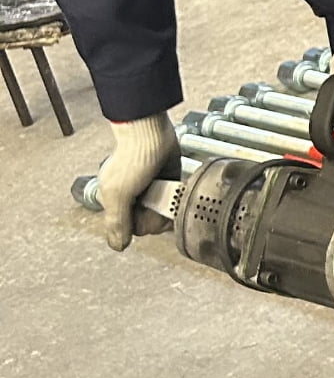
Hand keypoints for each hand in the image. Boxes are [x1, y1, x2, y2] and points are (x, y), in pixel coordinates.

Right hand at [97, 113, 177, 250]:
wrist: (151, 132)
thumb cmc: (133, 157)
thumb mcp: (119, 193)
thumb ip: (117, 221)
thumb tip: (118, 245)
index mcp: (114, 200)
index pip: (129, 229)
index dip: (141, 223)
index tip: (145, 209)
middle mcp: (131, 197)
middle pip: (147, 222)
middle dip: (156, 213)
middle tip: (158, 197)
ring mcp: (150, 189)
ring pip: (161, 212)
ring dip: (167, 203)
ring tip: (166, 189)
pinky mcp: (166, 181)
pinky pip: (172, 198)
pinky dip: (175, 194)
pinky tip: (174, 186)